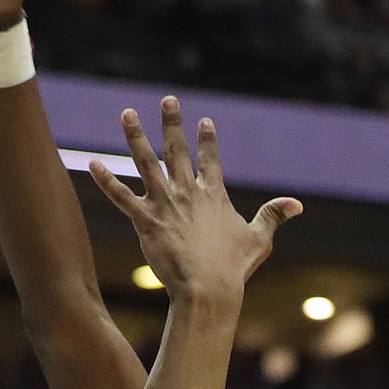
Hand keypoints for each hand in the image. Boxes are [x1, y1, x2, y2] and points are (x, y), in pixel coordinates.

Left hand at [89, 99, 300, 300]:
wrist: (207, 288)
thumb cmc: (232, 269)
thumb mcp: (258, 239)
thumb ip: (273, 216)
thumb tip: (297, 204)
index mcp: (213, 195)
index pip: (210, 159)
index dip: (207, 139)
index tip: (204, 121)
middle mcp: (187, 192)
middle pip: (177, 150)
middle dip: (172, 123)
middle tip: (168, 100)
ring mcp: (165, 204)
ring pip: (146, 162)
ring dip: (135, 136)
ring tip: (126, 113)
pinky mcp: (145, 221)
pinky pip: (121, 197)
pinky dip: (106, 180)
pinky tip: (92, 163)